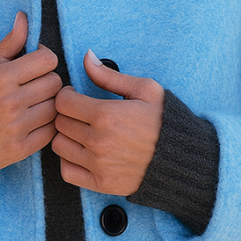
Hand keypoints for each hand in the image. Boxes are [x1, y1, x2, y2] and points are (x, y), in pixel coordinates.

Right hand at [0, 11, 61, 176]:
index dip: (44, 60)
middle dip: (47, 82)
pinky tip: (32, 122)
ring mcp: (16, 127)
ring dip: (48, 105)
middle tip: (34, 86)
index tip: (33, 65)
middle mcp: (10, 102)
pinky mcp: (19, 149)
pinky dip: (45, 126)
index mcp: (0, 77)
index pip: (48, 60)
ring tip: (33, 104)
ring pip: (55, 109)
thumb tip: (24, 17)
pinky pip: (50, 133)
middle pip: (55, 83)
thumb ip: (8, 44)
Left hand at [51, 50, 164, 195]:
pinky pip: (66, 171)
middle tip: (80, 114)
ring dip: (66, 137)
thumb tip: (86, 57)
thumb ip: (109, 75)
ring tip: (81, 133)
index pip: (63, 102)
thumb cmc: (164, 121)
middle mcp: (98, 141)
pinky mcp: (101, 183)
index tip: (75, 97)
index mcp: (106, 115)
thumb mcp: (144, 90)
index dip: (66, 96)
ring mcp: (98, 165)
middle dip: (67, 115)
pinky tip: (82, 153)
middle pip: (60, 123)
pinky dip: (69, 161)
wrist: (181, 159)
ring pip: (59, 146)